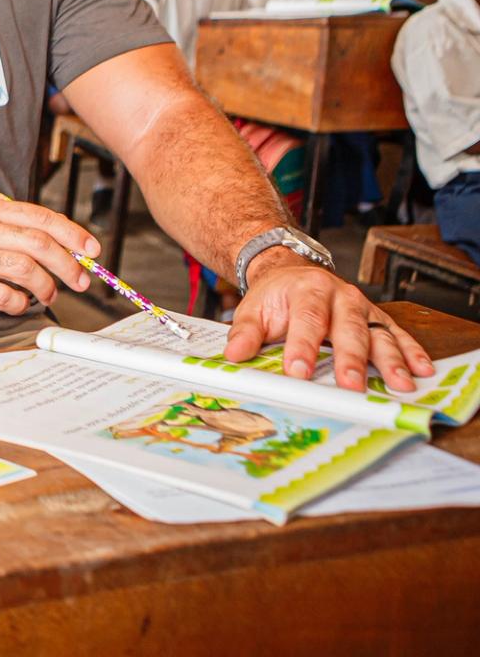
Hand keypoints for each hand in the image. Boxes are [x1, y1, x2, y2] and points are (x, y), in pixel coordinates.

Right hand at [0, 197, 97, 317]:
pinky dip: (18, 303)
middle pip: (37, 242)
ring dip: (45, 286)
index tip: (91, 249)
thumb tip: (66, 247)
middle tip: (78, 280)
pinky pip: (2, 295)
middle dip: (67, 264)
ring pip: (24, 268)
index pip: (40, 217)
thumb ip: (16, 232)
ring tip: (48, 295)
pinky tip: (18, 304)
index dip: (72, 234)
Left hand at [226, 253, 434, 391]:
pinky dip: (411, 352)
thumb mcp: (254, 309)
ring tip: (399, 383)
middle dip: (350, 358)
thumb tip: (234, 355)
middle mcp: (340, 296)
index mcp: (307, 290)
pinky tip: (422, 370)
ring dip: (390, 360)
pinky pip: (398, 334)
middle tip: (351, 385)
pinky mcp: (377, 318)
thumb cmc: (275, 296)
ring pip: (378, 333)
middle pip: (347, 328)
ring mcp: (362, 307)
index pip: (306, 320)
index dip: (302, 347)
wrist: (291, 271)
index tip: (297, 372)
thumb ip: (245, 333)